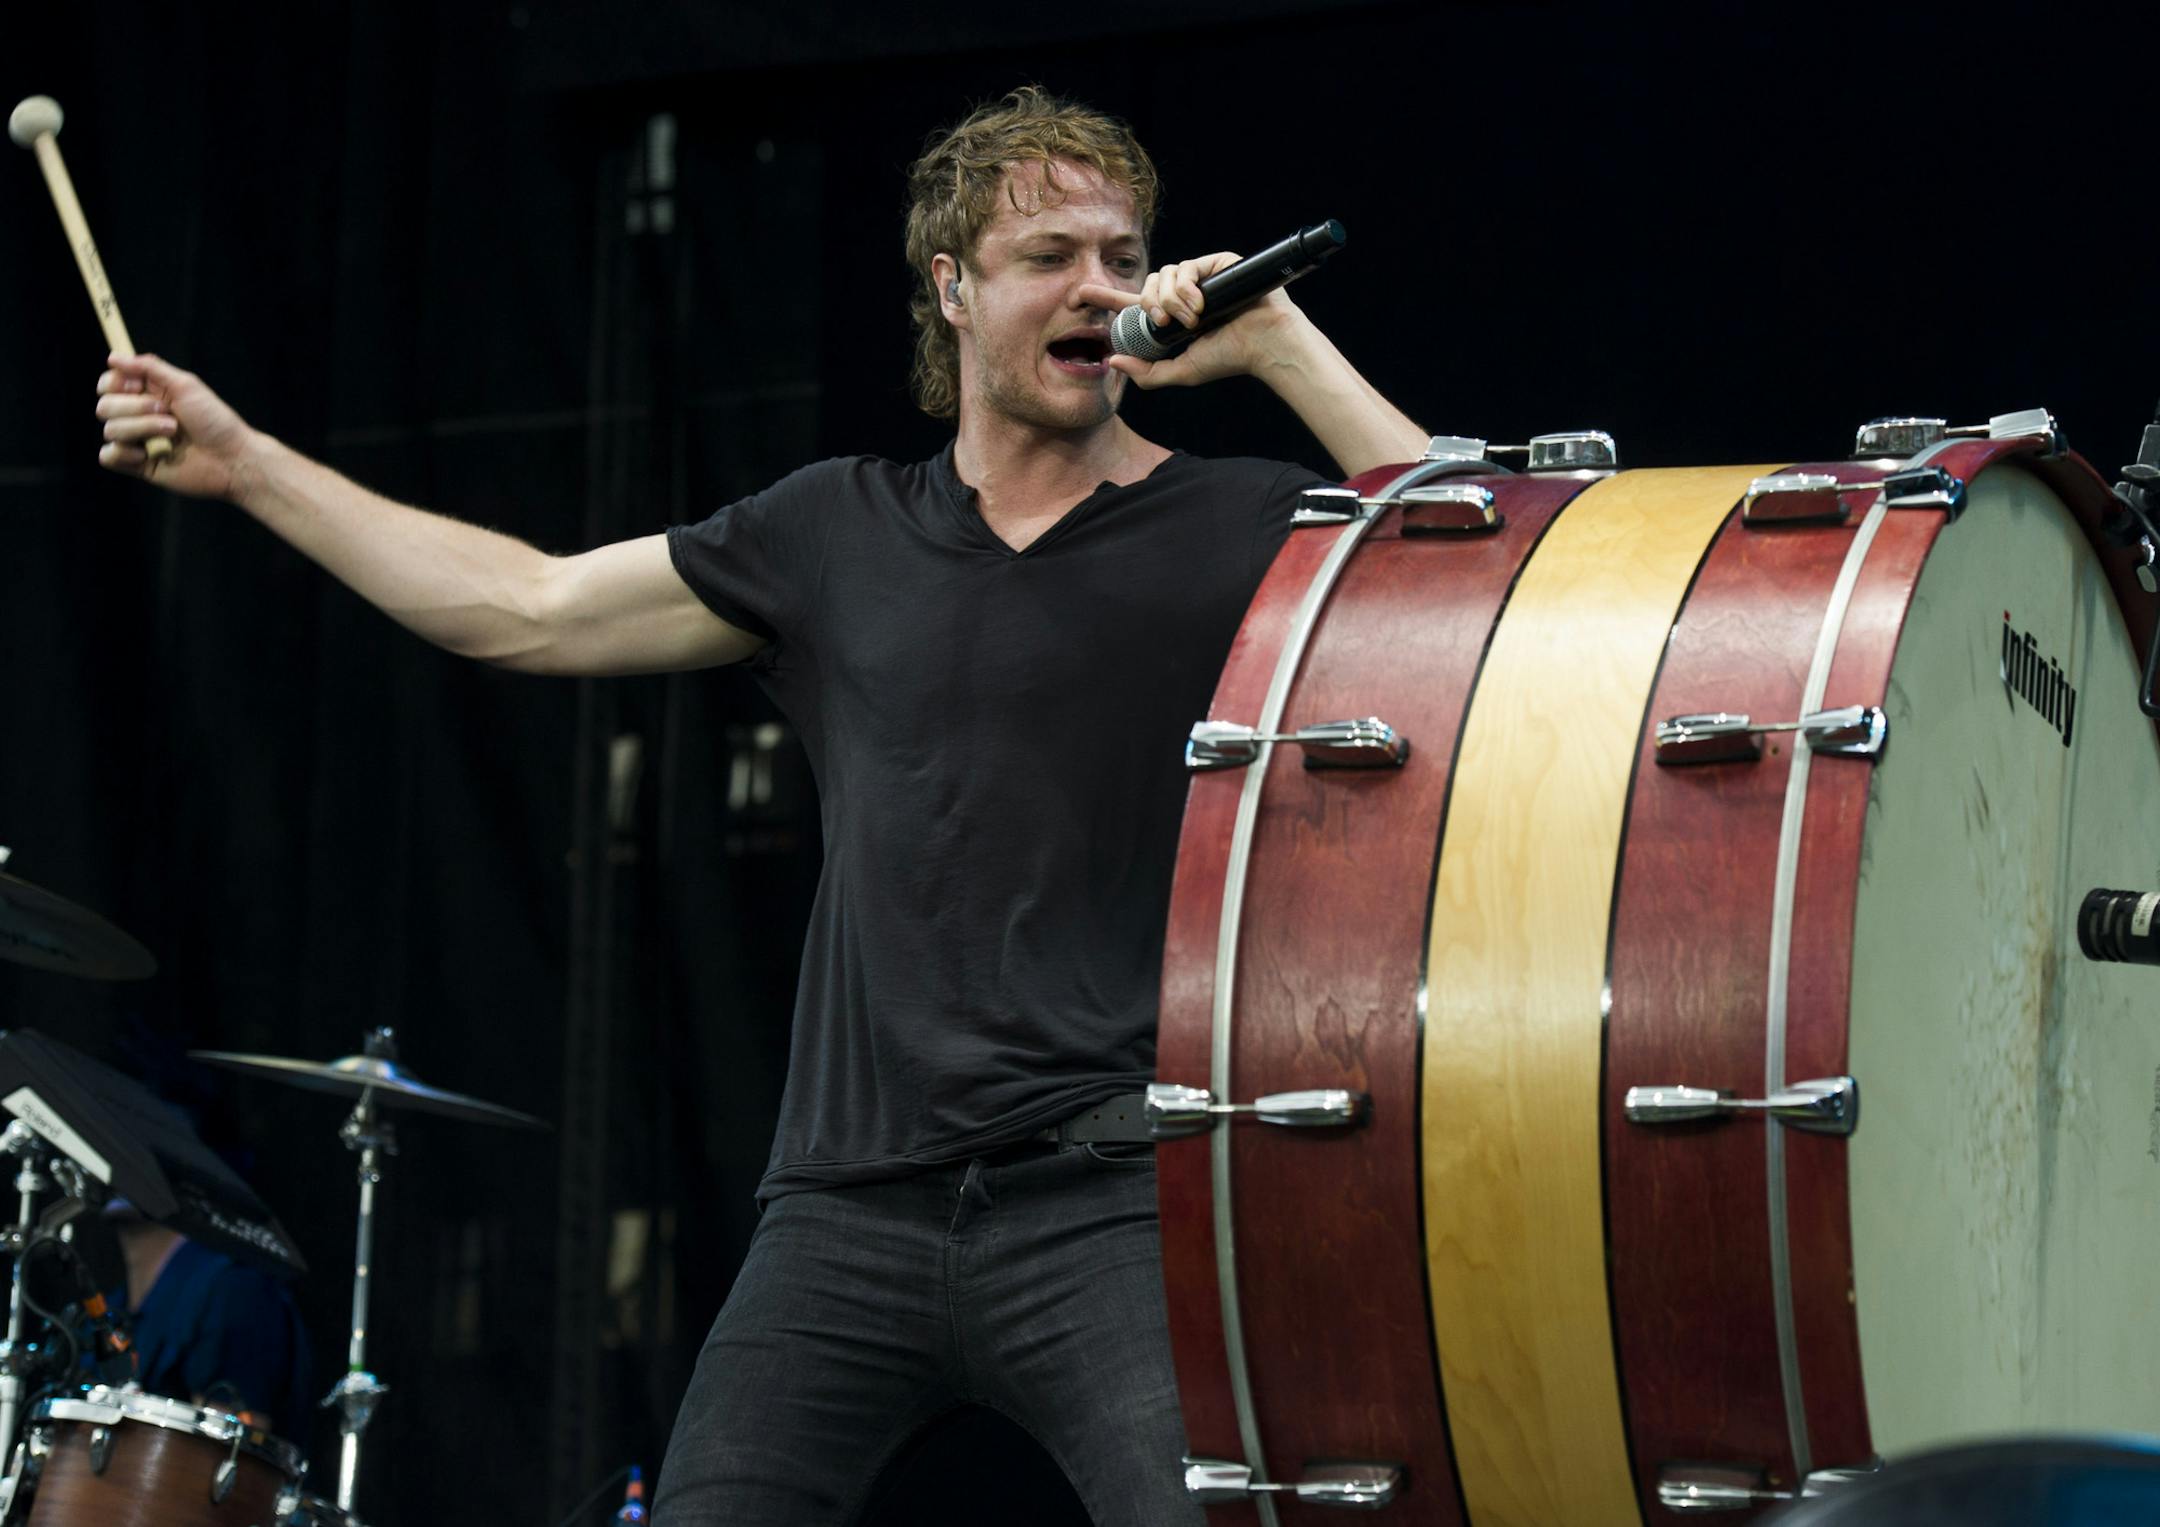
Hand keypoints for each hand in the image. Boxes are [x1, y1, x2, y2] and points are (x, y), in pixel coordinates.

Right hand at [94, 353, 257, 500]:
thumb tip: (113, 356)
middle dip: (135, 408)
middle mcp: (138, 416)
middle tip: (168, 413)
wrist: (232, 459)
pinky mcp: (138, 464)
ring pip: (110, 430)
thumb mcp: (186, 385)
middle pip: (104, 406)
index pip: (108, 384)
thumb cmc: (215, 421)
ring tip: (173, 434)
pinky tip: (148, 455)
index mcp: (147, 394)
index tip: (137, 386)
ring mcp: (137, 441)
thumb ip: (150, 368)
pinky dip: (125, 454)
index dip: (115, 383)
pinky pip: (108, 457)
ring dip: (142, 429)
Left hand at [1074, 252, 1299, 390]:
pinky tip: (1199, 305)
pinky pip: (1183, 267)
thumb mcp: (1180, 372)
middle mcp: (1183, 294)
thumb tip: (1113, 361)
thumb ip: (1147, 372)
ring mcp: (1199, 277)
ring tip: (1191, 320)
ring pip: (1163, 275)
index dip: (1106, 298)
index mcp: (1172, 316)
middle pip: (1146, 286)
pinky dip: (1185, 289)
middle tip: (1163, 324)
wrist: (1263, 344)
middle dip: (1149, 305)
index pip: (1133, 303)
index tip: (1079, 295)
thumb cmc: (1228, 359)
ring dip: (1170, 300)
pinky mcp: (1214, 263)